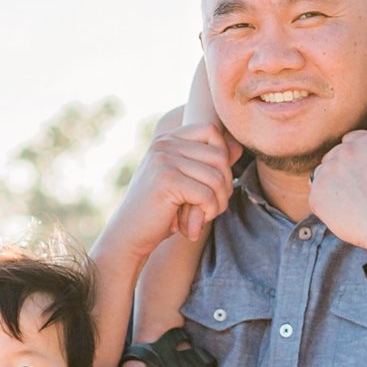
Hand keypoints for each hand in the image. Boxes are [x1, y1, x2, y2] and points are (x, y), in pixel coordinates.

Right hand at [117, 113, 237, 261]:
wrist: (129, 235)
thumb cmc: (159, 210)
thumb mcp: (186, 183)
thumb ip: (208, 164)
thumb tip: (237, 146)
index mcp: (167, 139)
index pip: (211, 131)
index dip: (222, 158)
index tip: (211, 185)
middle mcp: (164, 143)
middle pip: (219, 155)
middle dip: (224, 186)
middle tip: (210, 207)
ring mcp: (164, 159)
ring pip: (217, 177)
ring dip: (217, 203)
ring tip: (202, 217)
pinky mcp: (166, 180)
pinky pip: (207, 194)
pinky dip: (207, 213)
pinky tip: (193, 224)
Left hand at [308, 130, 366, 255]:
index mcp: (366, 141)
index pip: (350, 141)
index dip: (356, 159)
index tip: (361, 174)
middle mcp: (344, 151)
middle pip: (334, 158)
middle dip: (342, 172)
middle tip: (357, 193)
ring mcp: (328, 173)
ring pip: (323, 176)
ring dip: (332, 188)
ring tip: (352, 206)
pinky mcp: (317, 195)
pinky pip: (316, 198)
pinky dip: (326, 207)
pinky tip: (345, 216)